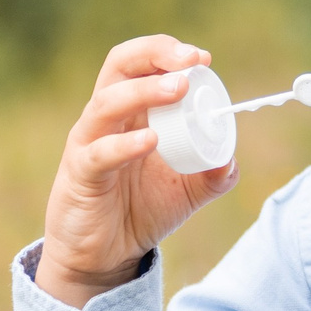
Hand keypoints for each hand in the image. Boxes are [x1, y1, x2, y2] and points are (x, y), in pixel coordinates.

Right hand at [38, 35, 239, 305]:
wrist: (104, 258)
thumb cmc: (139, 211)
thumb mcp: (185, 190)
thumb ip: (212, 174)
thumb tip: (231, 159)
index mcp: (131, 112)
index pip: (142, 63)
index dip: (169, 52)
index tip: (202, 59)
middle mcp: (106, 118)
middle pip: (120, 66)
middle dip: (155, 55)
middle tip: (190, 62)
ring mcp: (88, 143)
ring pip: (107, 103)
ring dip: (145, 91)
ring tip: (178, 89)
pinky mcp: (79, 174)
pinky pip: (99, 153)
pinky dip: (125, 144)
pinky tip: (151, 141)